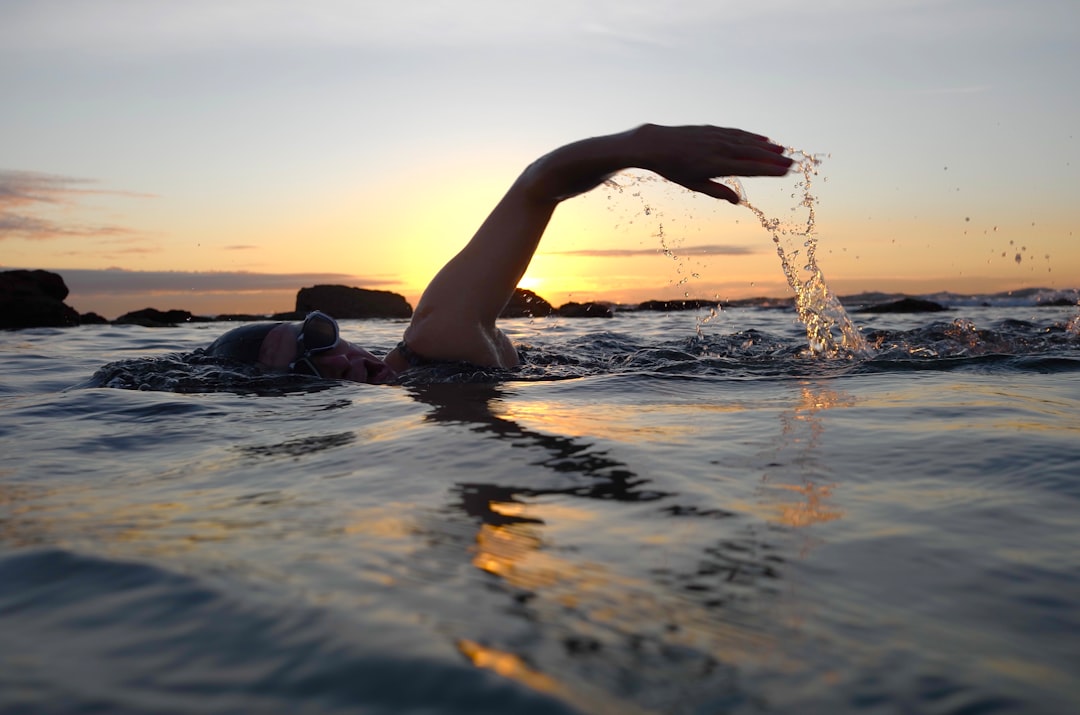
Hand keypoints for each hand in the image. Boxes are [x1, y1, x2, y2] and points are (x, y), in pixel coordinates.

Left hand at [634, 124, 792, 202]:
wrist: (656, 144)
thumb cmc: (674, 169)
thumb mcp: (694, 184)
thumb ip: (717, 192)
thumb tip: (737, 201)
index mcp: (715, 165)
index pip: (749, 168)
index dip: (769, 170)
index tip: (785, 172)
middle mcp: (719, 149)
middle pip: (752, 154)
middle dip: (774, 158)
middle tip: (792, 163)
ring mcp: (717, 137)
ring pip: (747, 141)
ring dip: (766, 146)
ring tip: (782, 150)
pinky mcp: (713, 129)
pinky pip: (737, 133)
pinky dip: (752, 136)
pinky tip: (763, 139)